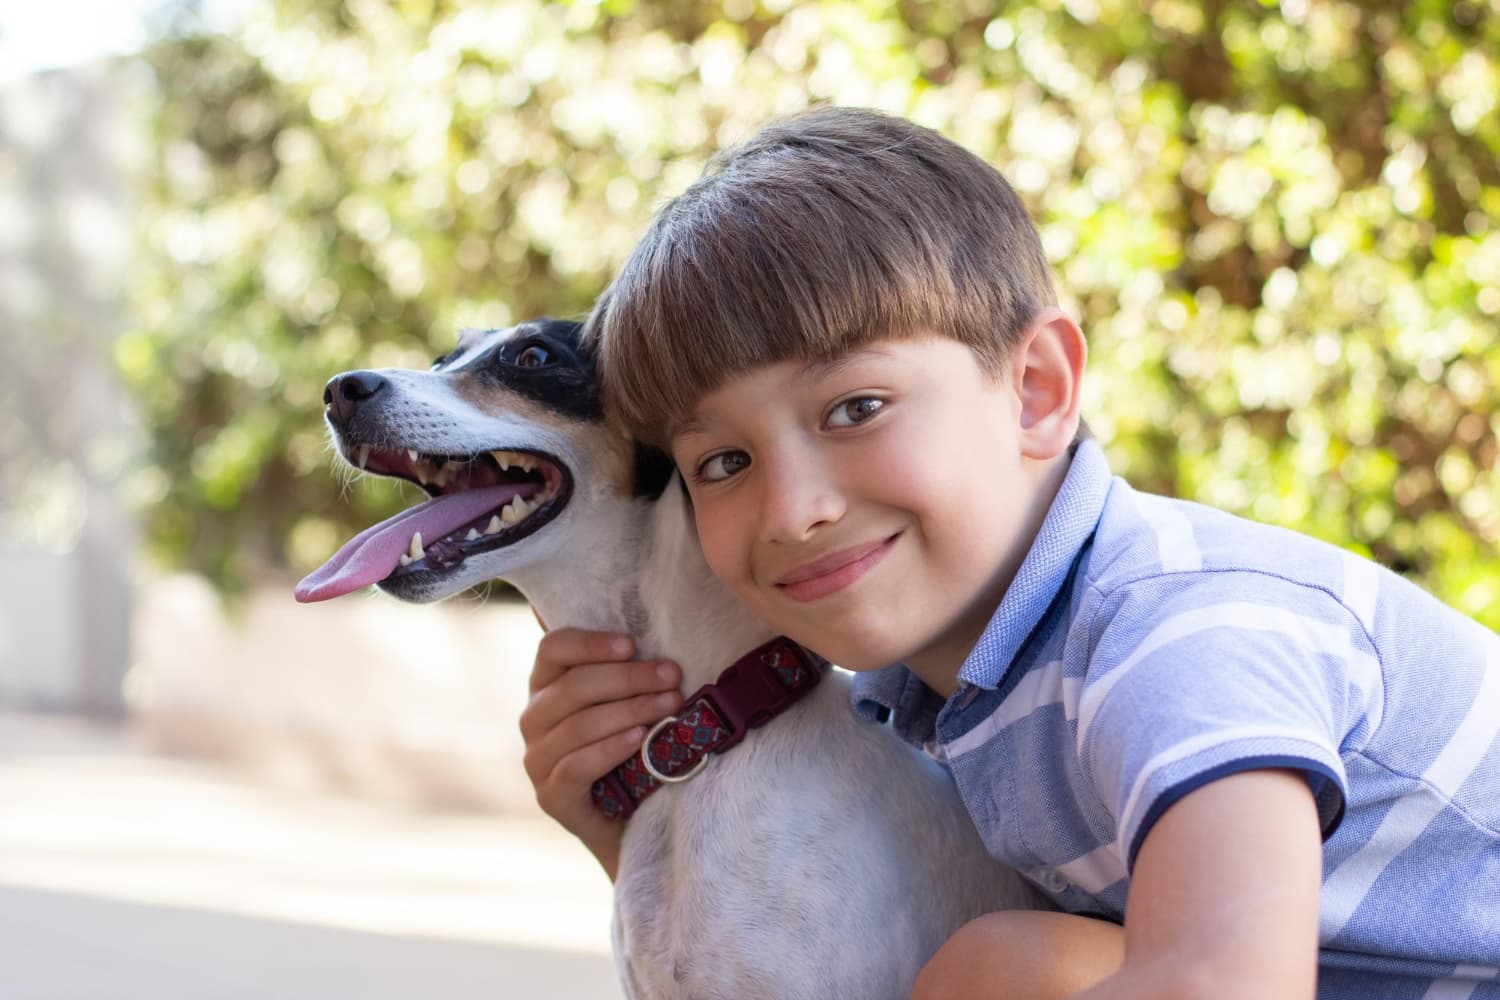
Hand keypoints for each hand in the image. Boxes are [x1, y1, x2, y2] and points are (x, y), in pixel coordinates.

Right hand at [519, 628, 682, 879]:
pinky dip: (611, 748)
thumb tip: (663, 653)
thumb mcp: (627, 706)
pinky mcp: (551, 796)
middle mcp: (534, 719)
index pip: (554, 648)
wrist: (629, 821)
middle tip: (672, 676)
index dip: (591, 643)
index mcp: (546, 686)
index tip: (632, 645)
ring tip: (670, 705)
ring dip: (630, 710)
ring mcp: (537, 760)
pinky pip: (576, 766)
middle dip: (629, 678)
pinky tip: (640, 738)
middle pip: (574, 686)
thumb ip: (629, 678)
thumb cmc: (631, 751)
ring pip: (579, 724)